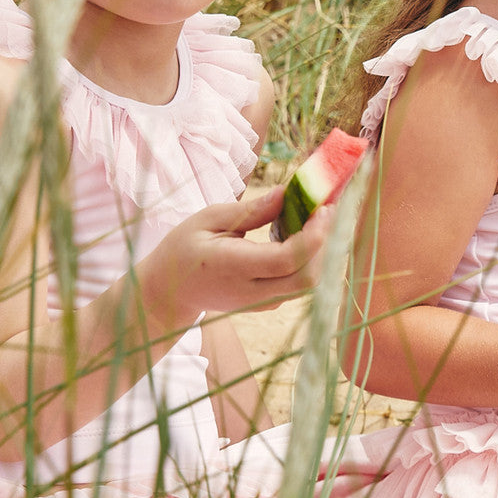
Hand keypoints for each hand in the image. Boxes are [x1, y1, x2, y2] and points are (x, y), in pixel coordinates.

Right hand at [139, 187, 330, 329]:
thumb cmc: (183, 250)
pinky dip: (309, 258)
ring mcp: (261, 303)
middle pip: (307, 278)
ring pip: (307, 283)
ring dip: (321, 250)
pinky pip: (298, 283)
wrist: (170, 292)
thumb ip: (249, 211)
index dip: (313, 236)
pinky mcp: (267, 303)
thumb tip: (287, 194)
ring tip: (316, 215)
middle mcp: (251, 293)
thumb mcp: (207, 220)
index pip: (287, 260)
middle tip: (327, 208)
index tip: (323, 207)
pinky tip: (302, 232)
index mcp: (232, 269)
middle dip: (326, 243)